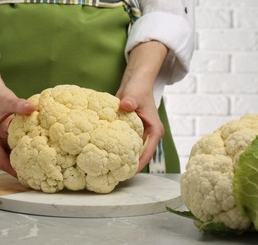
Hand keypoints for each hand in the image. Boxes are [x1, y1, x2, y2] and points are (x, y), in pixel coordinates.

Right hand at [0, 84, 34, 176]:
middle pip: (2, 162)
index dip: (15, 170)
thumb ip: (20, 105)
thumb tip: (33, 108)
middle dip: (17, 168)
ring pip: (2, 158)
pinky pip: (2, 152)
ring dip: (15, 162)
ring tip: (34, 169)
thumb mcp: (9, 100)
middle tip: (35, 176)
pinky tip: (27, 156)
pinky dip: (13, 154)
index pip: (1, 161)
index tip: (28, 179)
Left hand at [116, 41, 167, 172]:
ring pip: (130, 150)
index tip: (126, 173)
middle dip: (127, 165)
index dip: (138, 164)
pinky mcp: (128, 131)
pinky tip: (103, 154)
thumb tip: (126, 106)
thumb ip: (131, 101)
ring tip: (107, 169)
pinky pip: (122, 143)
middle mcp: (148, 135)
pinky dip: (115, 149)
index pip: (147, 152)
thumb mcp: (135, 94)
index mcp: (154, 131)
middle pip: (139, 155)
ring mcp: (138, 134)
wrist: (134, 81)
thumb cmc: (138, 88)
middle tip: (113, 175)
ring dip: (120, 158)